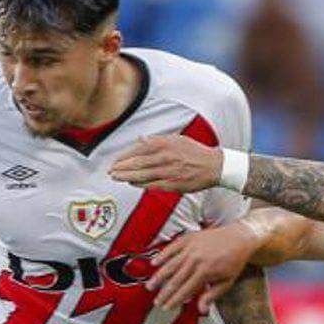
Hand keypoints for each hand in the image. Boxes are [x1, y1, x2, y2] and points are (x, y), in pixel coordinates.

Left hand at [109, 135, 223, 191]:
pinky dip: (140, 184)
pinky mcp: (173, 184)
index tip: (115, 161)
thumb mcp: (176, 139)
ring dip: (127, 177)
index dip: (124, 156)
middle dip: (121, 167)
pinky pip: (152, 185)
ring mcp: (169, 171)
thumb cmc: (194, 152)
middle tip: (110, 171)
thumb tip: (140, 139)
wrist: (213, 166)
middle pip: (137, 162)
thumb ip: (157, 140)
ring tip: (116, 177)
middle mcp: (165, 156)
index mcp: (165, 143)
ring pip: (142, 175)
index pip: (138, 149)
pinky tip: (132, 184)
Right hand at [149, 221, 262, 310]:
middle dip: (164, 293)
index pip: (185, 290)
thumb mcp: (227, 282)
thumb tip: (201, 310)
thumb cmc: (234, 261)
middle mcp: (196, 260)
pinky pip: (172, 248)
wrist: (239, 238)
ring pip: (170, 265)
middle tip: (156, 302)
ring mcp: (191, 248)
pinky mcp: (188, 238)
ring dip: (159, 277)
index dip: (174, 300)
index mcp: (206, 272)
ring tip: (150, 286)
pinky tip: (154, 263)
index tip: (166, 307)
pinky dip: (162, 255)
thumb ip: (212, 295)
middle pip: (175, 280)